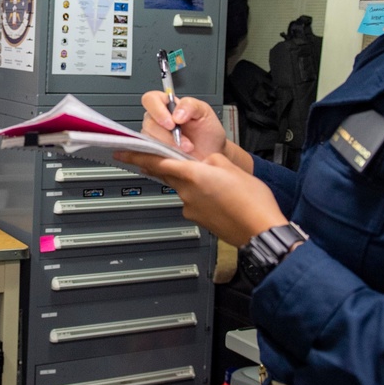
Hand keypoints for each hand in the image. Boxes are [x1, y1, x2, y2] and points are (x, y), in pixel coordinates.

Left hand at [114, 150, 285, 245]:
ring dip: (193, 182)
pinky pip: (194, 202)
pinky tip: (220, 198)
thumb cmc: (252, 202)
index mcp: (194, 175)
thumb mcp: (233, 168)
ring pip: (184, 188)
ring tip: (219, 183)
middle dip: (166, 166)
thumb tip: (204, 162)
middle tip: (167, 158)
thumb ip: (212, 160)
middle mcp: (187, 193)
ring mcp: (191, 209)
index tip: (122, 152)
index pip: (157, 162)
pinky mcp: (199, 220)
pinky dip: (201, 197)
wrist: (261, 232)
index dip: (137, 156)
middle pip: (168, 174)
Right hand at [141, 91, 227, 159]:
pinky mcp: (154, 153)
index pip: (151, 99)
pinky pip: (151, 154)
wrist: (212, 153)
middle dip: (167, 134)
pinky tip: (177, 155)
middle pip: (148, 122)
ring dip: (168, 146)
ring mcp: (154, 137)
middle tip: (184, 141)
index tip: (172, 123)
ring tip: (186, 149)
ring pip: (149, 140)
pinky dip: (164, 155)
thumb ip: (190, 105)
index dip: (157, 110)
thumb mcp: (204, 112)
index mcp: (167, 105)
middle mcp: (157, 120)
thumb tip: (176, 114)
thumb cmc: (207, 132)